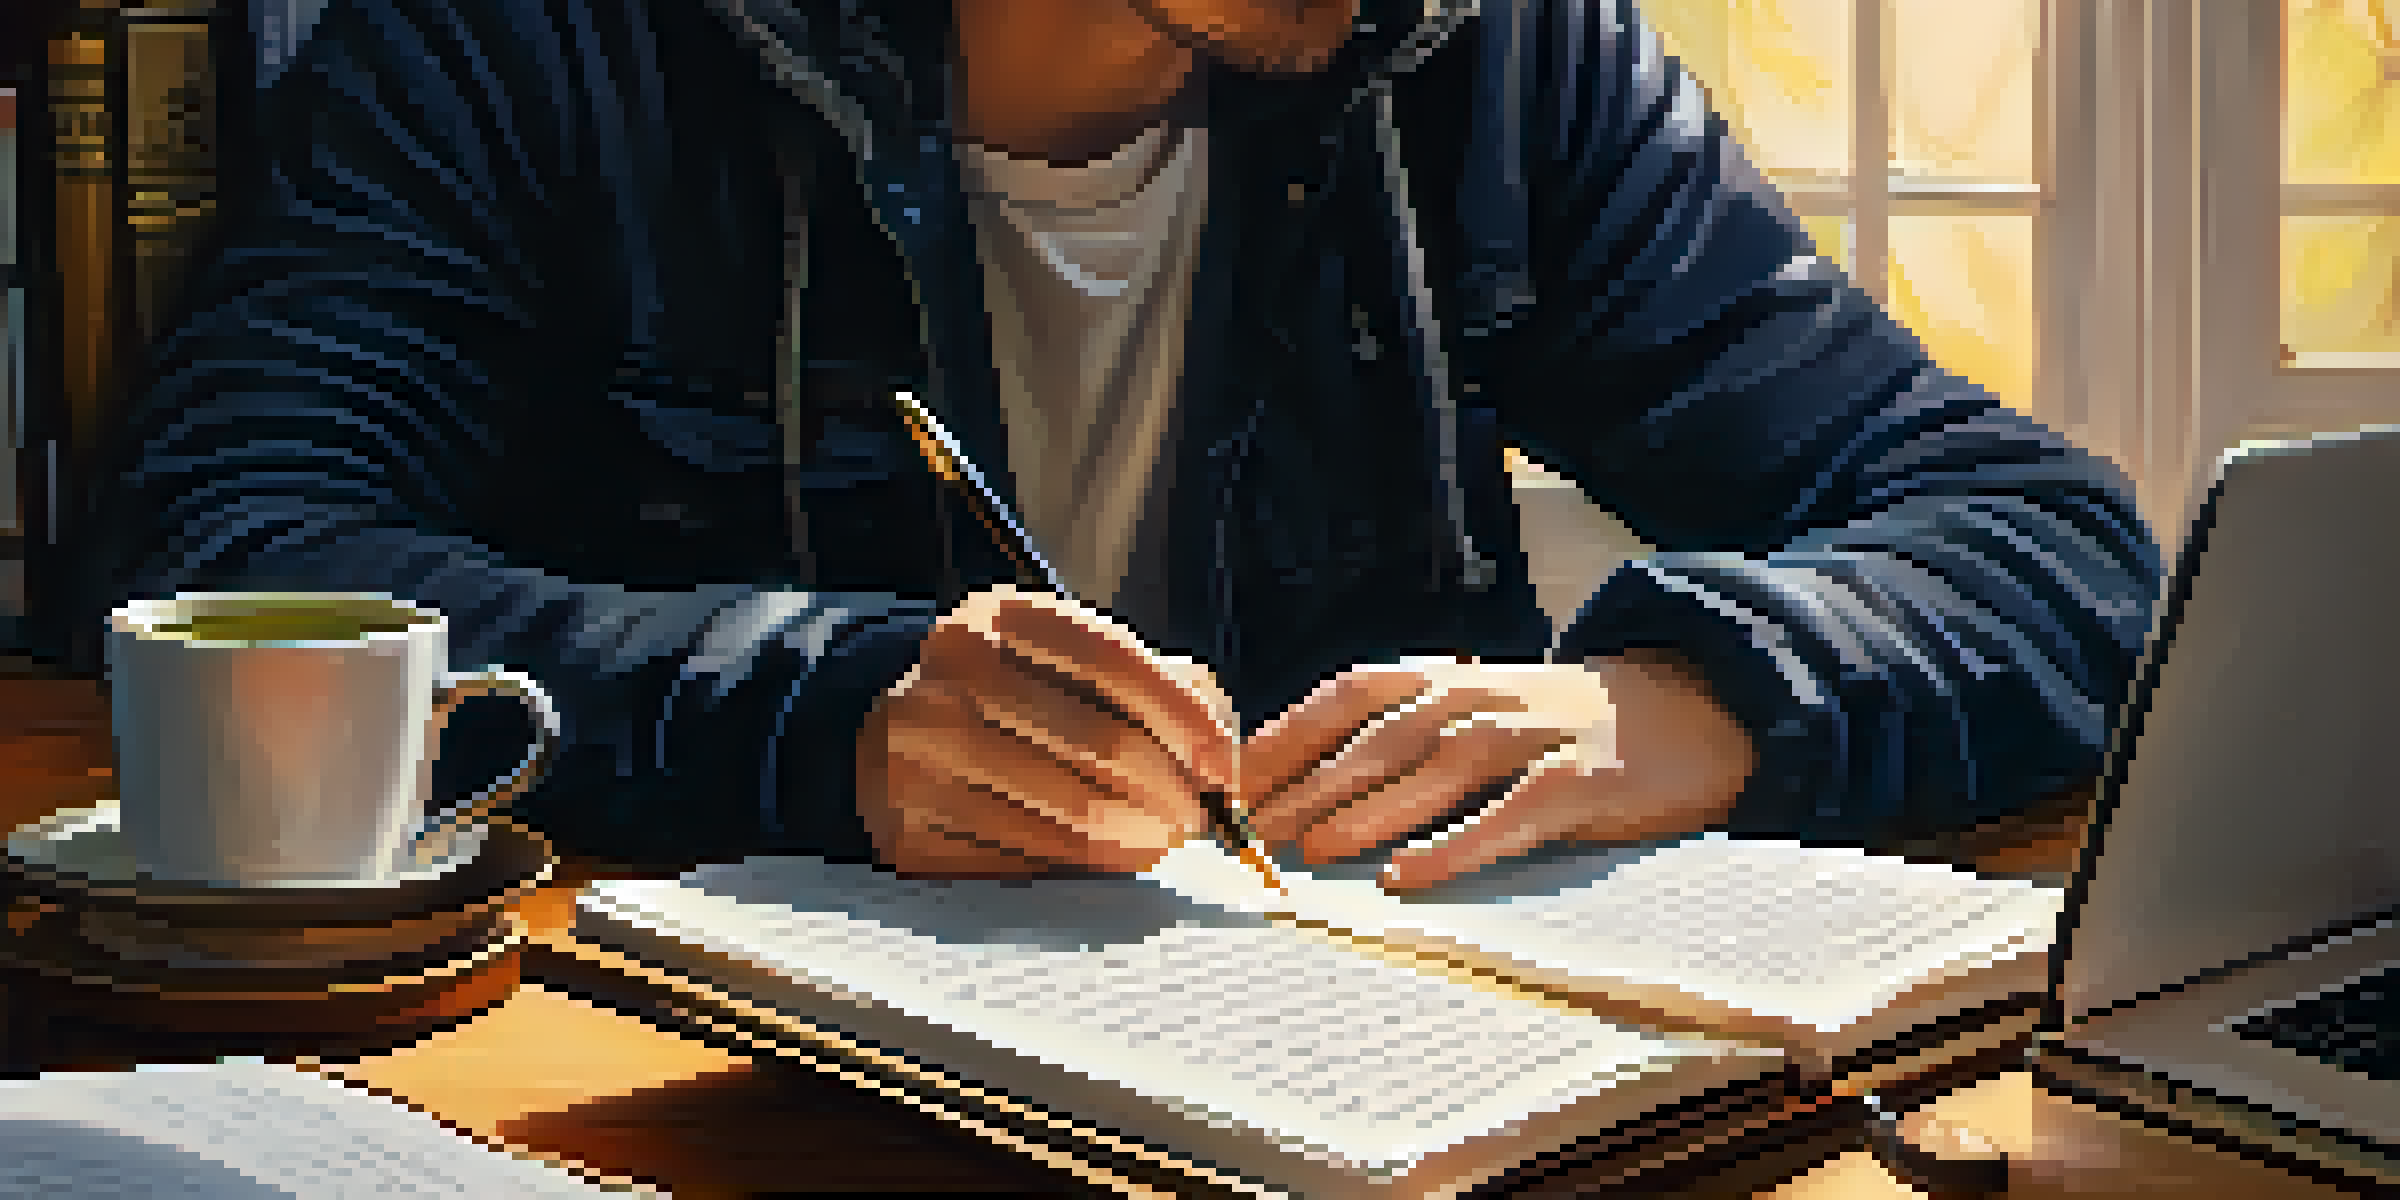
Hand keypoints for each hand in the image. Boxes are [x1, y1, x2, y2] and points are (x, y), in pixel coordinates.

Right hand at [855, 586, 1235, 876]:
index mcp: (1001, 613)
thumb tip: (1220, 759)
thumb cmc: (1017, 698)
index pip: (1112, 659)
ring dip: (1135, 839)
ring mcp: (920, 749)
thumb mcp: (1074, 664)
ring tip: (1158, 843)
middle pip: (1100, 742)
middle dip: (1169, 791)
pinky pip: (1026, 859)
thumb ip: (1160, 686)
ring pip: (1069, 811)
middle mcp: (952, 670)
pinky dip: (1077, 868)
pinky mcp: (908, 824)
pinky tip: (1099, 861)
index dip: (1183, 717)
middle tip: (1196, 821)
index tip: (1221, 768)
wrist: (897, 735)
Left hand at [1243, 651, 1756, 890]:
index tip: (1231, 780)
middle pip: (1377, 737)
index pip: (1346, 695)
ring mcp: (1531, 735)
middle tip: (1254, 830)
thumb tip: (1301, 785)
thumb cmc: (1556, 723)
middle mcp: (1478, 696)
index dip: (1285, 734)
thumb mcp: (1475, 706)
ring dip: (1368, 810)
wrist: (1685, 706)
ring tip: (1313, 851)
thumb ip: (1404, 734)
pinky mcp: (1581, 780)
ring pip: (1435, 768)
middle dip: (1309, 783)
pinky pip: (1509, 815)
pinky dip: (1455, 846)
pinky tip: (1409, 877)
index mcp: (1444, 677)